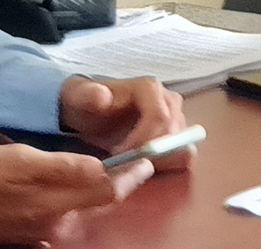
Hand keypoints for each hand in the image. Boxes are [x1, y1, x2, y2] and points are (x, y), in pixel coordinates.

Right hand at [0, 142, 151, 245]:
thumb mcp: (17, 159)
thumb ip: (61, 165)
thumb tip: (99, 165)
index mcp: (56, 203)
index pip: (107, 191)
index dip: (132, 175)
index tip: (147, 159)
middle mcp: (55, 224)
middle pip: (95, 201)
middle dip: (116, 181)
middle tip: (133, 159)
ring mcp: (42, 234)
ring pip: (77, 208)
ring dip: (92, 190)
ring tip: (101, 167)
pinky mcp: (29, 236)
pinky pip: (58, 216)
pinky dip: (69, 201)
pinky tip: (64, 185)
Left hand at [58, 76, 194, 170]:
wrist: (87, 114)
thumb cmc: (84, 104)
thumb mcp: (77, 97)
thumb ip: (86, 95)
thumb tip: (102, 96)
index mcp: (150, 89)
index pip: (160, 117)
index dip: (143, 141)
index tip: (118, 156)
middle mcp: (169, 103)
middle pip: (175, 136)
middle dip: (152, 157)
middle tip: (123, 166)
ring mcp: (176, 122)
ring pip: (183, 150)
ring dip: (161, 165)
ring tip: (131, 167)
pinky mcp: (176, 141)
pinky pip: (182, 160)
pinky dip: (165, 170)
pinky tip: (140, 170)